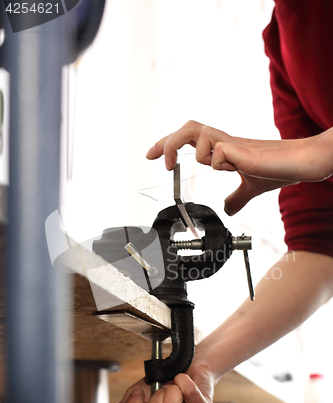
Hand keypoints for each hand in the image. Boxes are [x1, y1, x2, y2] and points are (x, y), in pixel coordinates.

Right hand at [101, 362, 213, 402]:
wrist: (185, 368)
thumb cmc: (161, 384)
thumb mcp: (138, 396)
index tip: (139, 391)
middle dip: (155, 393)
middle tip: (162, 389)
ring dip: (170, 389)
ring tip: (174, 388)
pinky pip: (190, 395)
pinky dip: (184, 381)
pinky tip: (183, 379)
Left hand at [146, 120, 332, 214]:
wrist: (299, 164)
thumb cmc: (277, 170)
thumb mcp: (251, 188)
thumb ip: (237, 197)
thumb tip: (227, 209)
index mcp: (223, 147)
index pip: (189, 138)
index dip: (168, 145)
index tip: (153, 157)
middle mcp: (223, 141)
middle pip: (188, 127)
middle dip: (168, 142)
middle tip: (159, 162)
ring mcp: (231, 143)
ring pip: (199, 135)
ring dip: (202, 156)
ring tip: (224, 167)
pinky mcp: (239, 149)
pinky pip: (216, 153)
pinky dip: (220, 163)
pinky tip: (237, 167)